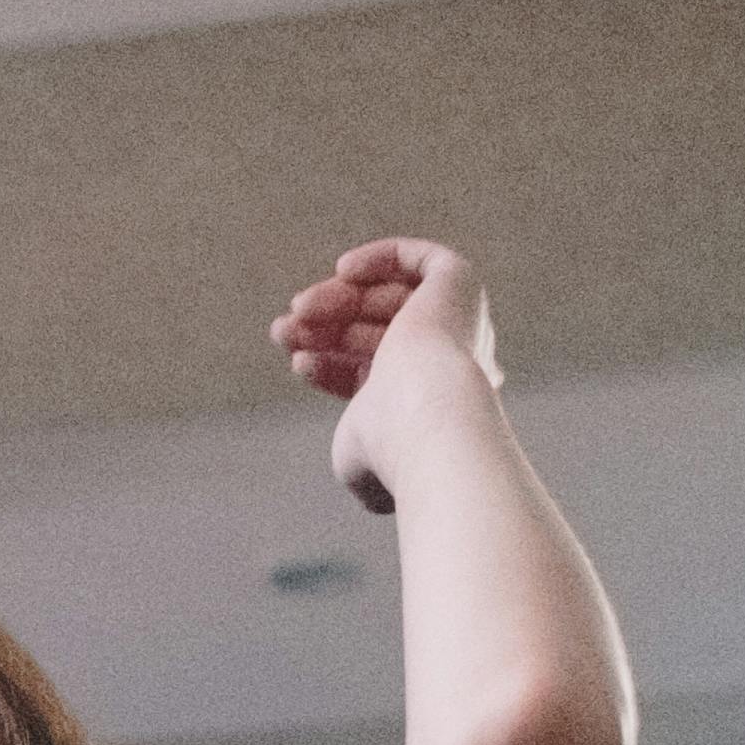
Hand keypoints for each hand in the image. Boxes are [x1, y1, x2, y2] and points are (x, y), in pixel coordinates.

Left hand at [274, 238, 502, 514]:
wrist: (428, 420)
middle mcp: (453, 363)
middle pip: (379, 332)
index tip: (298, 362)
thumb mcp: (356, 462)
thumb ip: (359, 457)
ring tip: (297, 311)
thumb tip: (367, 486)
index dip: (332, 364)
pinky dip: (381, 258)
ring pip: (390, 298)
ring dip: (335, 301)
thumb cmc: (389, 450)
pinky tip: (342, 272)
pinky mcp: (462, 286)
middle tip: (281, 331)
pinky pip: (423, 259)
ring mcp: (461, 324)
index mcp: (433, 404)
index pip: (376, 371)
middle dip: (325, 330)